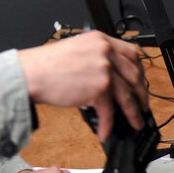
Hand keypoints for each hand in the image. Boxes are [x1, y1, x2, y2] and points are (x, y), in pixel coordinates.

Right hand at [17, 31, 148, 141]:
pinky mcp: (99, 88)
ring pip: (127, 95)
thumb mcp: (77, 50)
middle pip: (134, 75)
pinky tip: (105, 132)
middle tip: (142, 106)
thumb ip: (97, 58)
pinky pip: (109, 110)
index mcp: (101, 40)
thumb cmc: (46, 65)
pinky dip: (108, 124)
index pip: (132, 53)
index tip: (140, 82)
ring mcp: (104, 69)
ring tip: (134, 124)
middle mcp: (105, 51)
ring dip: (132, 113)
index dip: (139, 70)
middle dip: (140, 94)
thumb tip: (113, 81)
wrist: (31, 74)